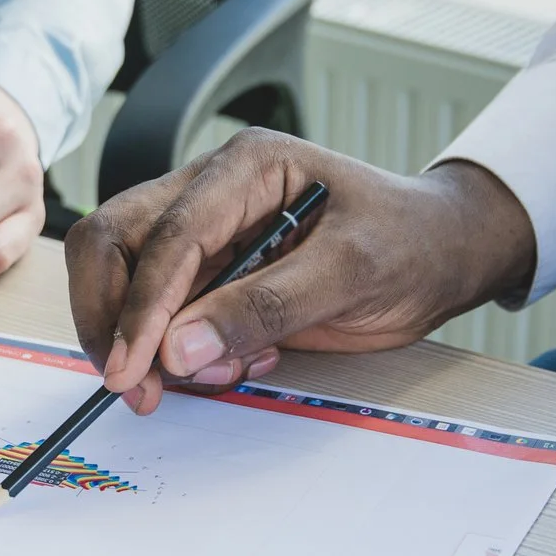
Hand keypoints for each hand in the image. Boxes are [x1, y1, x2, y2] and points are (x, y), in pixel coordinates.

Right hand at [65, 129, 538, 414]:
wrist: (441, 253)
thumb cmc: (410, 244)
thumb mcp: (351, 274)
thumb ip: (264, 307)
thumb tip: (180, 349)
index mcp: (247, 168)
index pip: (168, 234)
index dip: (141, 307)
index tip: (133, 368)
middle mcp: (212, 189)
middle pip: (115, 243)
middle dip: (113, 320)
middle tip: (135, 387)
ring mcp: (205, 230)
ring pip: (125, 280)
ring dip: (143, 342)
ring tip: (212, 375)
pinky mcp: (209, 272)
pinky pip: (161, 313)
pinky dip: (175, 351)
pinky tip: (232, 363)